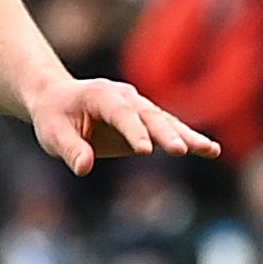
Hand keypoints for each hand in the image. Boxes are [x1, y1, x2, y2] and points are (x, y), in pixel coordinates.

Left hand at [25, 74, 220, 175]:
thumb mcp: (52, 133)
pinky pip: (169, 128)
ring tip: (210, 150)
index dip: (133, 131)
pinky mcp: (146, 120)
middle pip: (150, 115)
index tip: (145, 150)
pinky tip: (210, 150)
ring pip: (165, 121)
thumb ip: (69, 149)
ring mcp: (139, 106)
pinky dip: (188, 138)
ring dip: (187, 136)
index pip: (120, 113)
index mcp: (100, 95)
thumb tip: (84, 168)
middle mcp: (125, 97)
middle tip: (182, 150)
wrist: (59, 99)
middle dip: (166, 133)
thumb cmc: (54, 117)